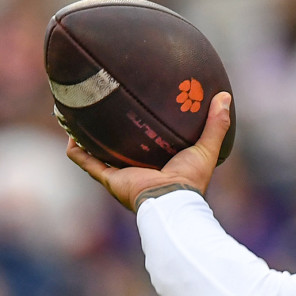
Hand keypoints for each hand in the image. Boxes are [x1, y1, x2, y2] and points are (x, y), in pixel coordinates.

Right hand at [67, 91, 231, 211]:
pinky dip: (77, 149)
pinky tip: (70, 133)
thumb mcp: (207, 147)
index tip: (143, 108)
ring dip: (89, 139)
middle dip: (114, 132)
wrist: (171, 199)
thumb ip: (217, 124)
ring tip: (82, 117)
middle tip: (108, 108)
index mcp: (162, 163)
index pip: (152, 144)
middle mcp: (140, 169)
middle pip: (123, 149)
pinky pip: (87, 162)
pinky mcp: (110, 179)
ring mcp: (123, 175)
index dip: (146, 128)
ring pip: (101, 154)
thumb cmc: (192, 178)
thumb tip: (225, 96)